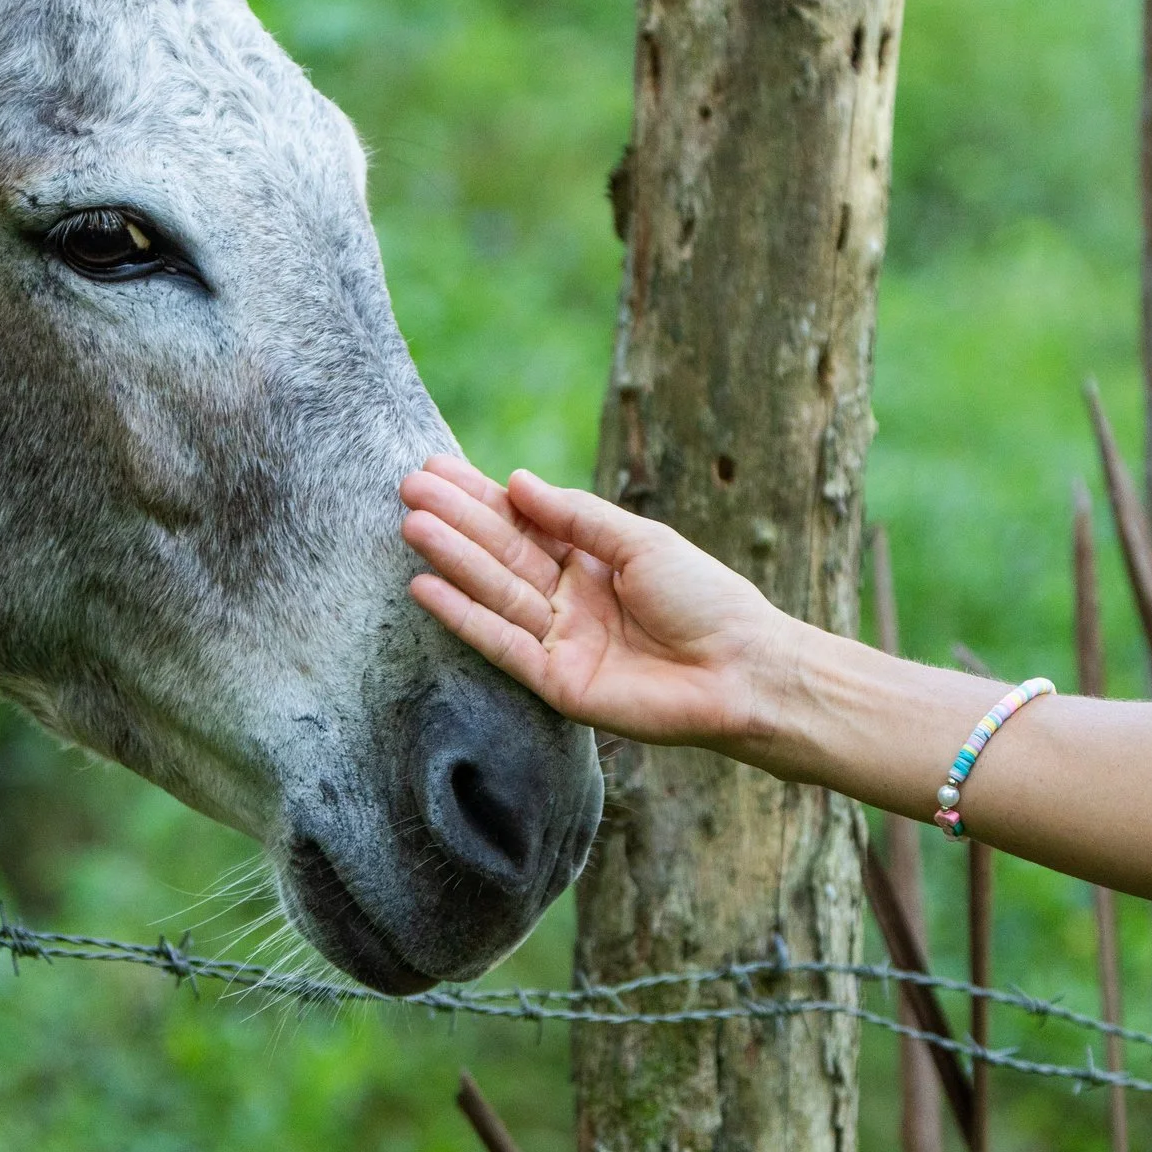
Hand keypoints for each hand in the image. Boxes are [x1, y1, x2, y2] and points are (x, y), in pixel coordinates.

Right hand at [399, 456, 797, 749]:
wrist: (743, 670)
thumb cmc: (706, 599)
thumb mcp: (642, 541)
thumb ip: (577, 516)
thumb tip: (518, 481)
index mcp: (592, 561)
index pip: (524, 523)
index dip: (481, 496)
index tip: (436, 469)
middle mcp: (568, 599)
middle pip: (502, 554)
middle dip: (456, 520)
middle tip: (408, 488)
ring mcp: (559, 641)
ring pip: (495, 592)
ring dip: (453, 559)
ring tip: (411, 525)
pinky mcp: (555, 682)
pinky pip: (501, 644)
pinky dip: (463, 617)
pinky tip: (425, 587)